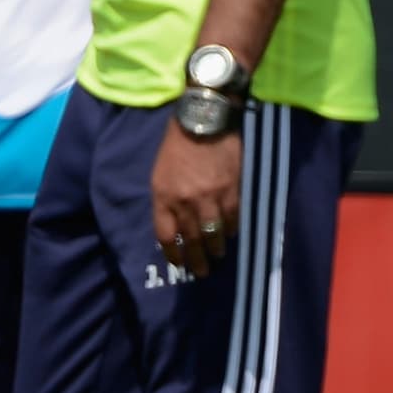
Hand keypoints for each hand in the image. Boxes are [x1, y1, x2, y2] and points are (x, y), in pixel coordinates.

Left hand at [151, 122, 241, 278]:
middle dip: (196, 260)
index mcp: (163, 196)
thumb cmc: (177, 145)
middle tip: (202, 271)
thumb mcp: (160, 173)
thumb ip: (166, 199)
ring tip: (217, 255)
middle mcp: (185, 202)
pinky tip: (230, 235)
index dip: (172, 254)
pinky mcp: (231, 192)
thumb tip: (175, 224)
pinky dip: (231, 230)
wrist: (204, 121)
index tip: (178, 264)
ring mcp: (209, 199)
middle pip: (190, 241)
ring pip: (213, 235)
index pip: (165, 236)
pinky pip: (232, 220)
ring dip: (215, 249)